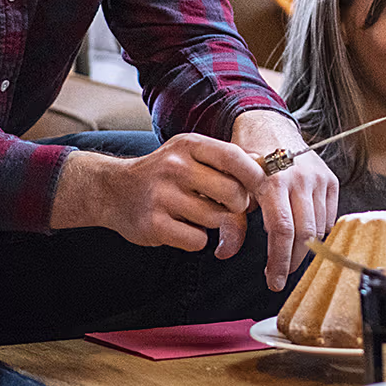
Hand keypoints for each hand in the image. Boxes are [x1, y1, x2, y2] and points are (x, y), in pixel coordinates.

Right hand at [51, 133, 262, 259]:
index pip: (235, 157)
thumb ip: (228, 162)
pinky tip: (182, 228)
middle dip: (238, 206)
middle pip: (233, 194)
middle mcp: (175, 167)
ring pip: (217, 219)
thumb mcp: (192, 155)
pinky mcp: (152, 224)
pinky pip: (197, 240)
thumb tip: (273, 172)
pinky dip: (197, 239)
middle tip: (228, 207)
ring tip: (198, 214)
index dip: (257, 175)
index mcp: (189, 145)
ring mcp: (161, 196)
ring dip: (216, 223)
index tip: (267, 188)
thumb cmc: (166, 175)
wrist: (112, 190)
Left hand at [232, 109, 339, 290]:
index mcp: (273, 180)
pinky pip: (329, 215)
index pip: (281, 229)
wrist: (267, 126)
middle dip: (293, 261)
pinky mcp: (330, 178)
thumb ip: (233, 220)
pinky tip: (303, 237)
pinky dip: (318, 231)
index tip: (274, 280)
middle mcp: (300, 178)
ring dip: (305, 250)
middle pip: (304, 233)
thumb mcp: (232, 185)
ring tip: (291, 260)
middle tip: (281, 277)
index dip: (279, 259)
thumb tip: (226, 253)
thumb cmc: (246, 157)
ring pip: (319, 227)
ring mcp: (318, 178)